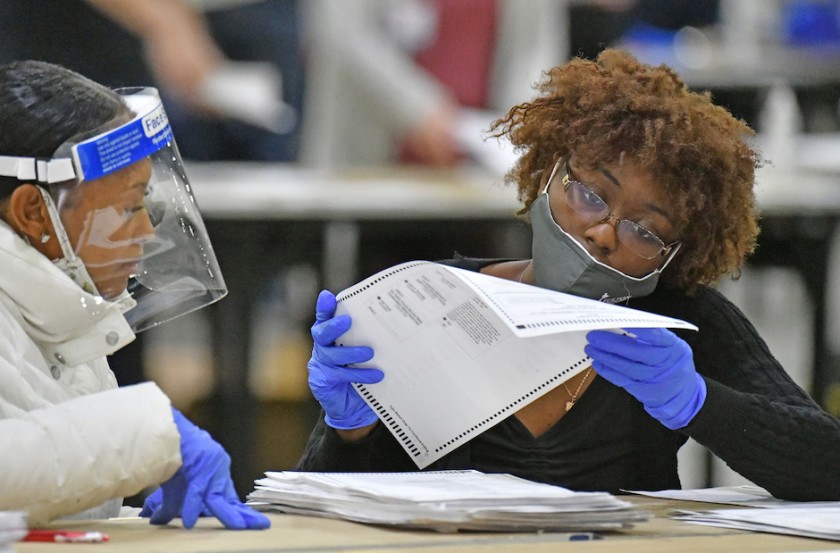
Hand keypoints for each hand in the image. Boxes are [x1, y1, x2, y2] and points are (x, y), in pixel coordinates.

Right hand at [139, 408, 269, 529]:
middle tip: (262, 525)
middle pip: (230, 498)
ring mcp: (211, 467)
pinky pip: (196, 491)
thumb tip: (157, 520)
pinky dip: (191, 507)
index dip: (238, 511)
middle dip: (243, 515)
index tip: (252, 522)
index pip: (229, 496)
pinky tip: (189, 522)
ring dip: (228, 515)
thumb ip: (171, 503)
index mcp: (215, 471)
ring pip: (218, 498)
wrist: (166, 428)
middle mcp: (218, 468)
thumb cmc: (171, 452)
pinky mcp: (198, 466)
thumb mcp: (173, 482)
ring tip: (239, 527)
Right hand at [308, 290, 383, 429]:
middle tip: (347, 321)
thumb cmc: (363, 374)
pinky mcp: (322, 382)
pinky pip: (339, 375)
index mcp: (331, 336)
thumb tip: (392, 320)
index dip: (324, 308)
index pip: (325, 318)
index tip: (328, 297)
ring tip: (369, 353)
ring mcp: (319, 365)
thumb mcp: (368, 354)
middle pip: (321, 333)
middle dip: (333, 326)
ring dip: (350, 352)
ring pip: (329, 354)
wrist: (356, 409)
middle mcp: (322, 347)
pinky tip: (376, 374)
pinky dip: (359, 374)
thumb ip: (370, 338)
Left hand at [584, 328, 705, 429]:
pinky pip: (623, 381)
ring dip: (605, 357)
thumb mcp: (673, 346)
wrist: (685, 394)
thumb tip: (624, 322)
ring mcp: (655, 379)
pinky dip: (608, 372)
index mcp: (674, 347)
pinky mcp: (644, 392)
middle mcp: (665, 363)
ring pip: (626, 368)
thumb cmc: (673, 362)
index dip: (634, 327)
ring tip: (590, 348)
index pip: (654, 334)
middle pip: (636, 352)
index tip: (616, 319)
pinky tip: (597, 364)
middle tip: (593, 335)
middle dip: (611, 343)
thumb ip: (654, 336)